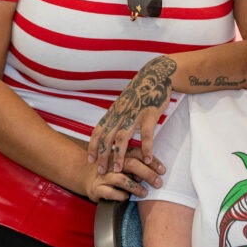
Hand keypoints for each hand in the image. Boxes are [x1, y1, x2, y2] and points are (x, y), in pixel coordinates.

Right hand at [84, 147, 165, 201]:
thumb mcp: (123, 163)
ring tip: (145, 193)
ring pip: (121, 179)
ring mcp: (103, 175)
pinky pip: (109, 192)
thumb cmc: (110, 170)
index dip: (152, 161)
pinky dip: (120, 196)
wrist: (84, 176)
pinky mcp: (96, 188)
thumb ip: (137, 164)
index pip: (138, 154)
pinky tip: (126, 197)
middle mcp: (111, 162)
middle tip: (158, 183)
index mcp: (120, 154)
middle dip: (147, 174)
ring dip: (136, 187)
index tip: (163, 170)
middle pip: (131, 164)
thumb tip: (159, 171)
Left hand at [88, 56, 175, 172]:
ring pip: (122, 137)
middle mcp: (121, 113)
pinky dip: (146, 148)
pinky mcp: (149, 114)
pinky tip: (147, 159)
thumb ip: (117, 115)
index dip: (92, 146)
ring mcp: (134, 114)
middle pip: (107, 137)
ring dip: (119, 155)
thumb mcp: (124, 102)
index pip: (98, 130)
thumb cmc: (141, 91)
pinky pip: (146, 134)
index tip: (90, 160)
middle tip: (101, 171)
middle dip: (102, 155)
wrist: (156, 75)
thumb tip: (111, 130)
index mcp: (114, 111)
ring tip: (119, 169)